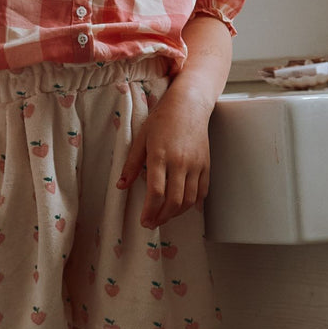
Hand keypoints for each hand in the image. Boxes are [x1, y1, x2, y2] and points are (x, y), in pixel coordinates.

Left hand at [117, 83, 213, 228]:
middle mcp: (180, 162)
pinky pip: (202, 191)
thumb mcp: (141, 138)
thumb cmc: (162, 119)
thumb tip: (120, 186)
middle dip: (162, 217)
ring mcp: (195, 164)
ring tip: (165, 216)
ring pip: (189, 200)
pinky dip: (194, 204)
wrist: (189, 105)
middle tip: (152, 223)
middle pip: (174, 201)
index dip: (149, 211)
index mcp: (160, 156)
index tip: (144, 221)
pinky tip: (184, 208)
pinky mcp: (206, 164)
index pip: (156, 192)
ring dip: (176, 213)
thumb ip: (131, 164)